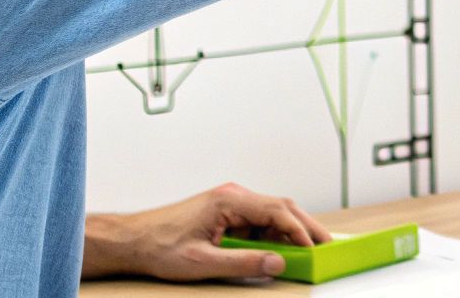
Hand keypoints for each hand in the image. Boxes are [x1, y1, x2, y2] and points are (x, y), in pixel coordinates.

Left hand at [80, 181, 333, 280]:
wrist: (132, 240)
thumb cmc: (159, 246)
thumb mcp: (203, 261)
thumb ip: (243, 261)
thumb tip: (277, 262)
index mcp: (229, 201)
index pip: (277, 211)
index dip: (299, 230)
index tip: (314, 248)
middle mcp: (234, 196)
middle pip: (281, 207)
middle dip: (306, 227)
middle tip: (327, 245)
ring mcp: (231, 203)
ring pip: (272, 214)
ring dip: (291, 232)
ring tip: (309, 251)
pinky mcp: (226, 214)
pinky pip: (259, 222)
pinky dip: (273, 236)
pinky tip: (279, 251)